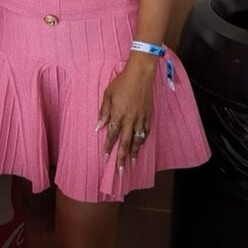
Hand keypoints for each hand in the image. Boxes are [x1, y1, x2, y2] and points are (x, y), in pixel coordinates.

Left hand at [97, 54, 155, 170]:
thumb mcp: (107, 95)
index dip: (108, 147)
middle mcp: (129, 120)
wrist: (140, 75)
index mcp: (118, 114)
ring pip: (137, 140)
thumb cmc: (121, 83)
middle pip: (125, 143)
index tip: (105, 158)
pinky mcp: (148, 116)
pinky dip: (143, 141)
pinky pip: (146, 132)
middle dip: (121, 158)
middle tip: (120, 171)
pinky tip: (141, 147)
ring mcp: (140, 119)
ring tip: (132, 164)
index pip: (112, 135)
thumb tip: (98, 127)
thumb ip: (103, 112)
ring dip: (134, 154)